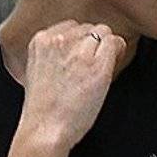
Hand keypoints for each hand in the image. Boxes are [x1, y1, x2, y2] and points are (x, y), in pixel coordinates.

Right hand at [19, 20, 126, 148]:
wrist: (44, 129)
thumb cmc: (42, 109)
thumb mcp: (39, 71)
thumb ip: (55, 54)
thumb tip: (77, 48)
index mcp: (41, 40)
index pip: (71, 26)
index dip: (80, 42)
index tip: (81, 56)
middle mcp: (60, 40)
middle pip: (88, 27)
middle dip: (93, 44)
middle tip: (90, 66)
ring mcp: (79, 51)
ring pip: (104, 32)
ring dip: (105, 48)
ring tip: (98, 69)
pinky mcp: (97, 64)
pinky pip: (115, 43)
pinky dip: (117, 53)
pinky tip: (110, 67)